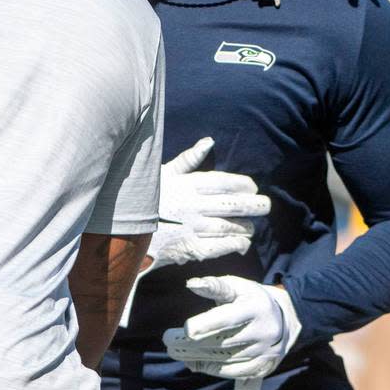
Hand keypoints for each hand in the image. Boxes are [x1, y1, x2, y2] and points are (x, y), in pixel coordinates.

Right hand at [148, 138, 270, 270]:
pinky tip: (242, 243)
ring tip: (252, 227)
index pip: (224, 182)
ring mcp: (192, 228)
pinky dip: (234, 244)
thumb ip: (188, 159)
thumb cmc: (145, 198)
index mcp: (187, 185)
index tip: (253, 187)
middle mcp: (193, 205)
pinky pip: (220, 247)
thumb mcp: (163, 174)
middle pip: (232, 205)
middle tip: (266, 206)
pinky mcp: (189, 248)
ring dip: (246, 227)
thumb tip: (209, 141)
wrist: (123, 230)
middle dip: (254, 205)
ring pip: (230, 227)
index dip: (243, 184)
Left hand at [162, 275, 300, 379]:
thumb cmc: (251, 298)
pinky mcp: (263, 366)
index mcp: (256, 307)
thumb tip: (191, 284)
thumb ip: (214, 286)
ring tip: (175, 351)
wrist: (286, 318)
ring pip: (227, 359)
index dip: (207, 324)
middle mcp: (263, 331)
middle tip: (168, 341)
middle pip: (224, 341)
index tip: (187, 329)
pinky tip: (195, 363)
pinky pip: (235, 372)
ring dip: (198, 357)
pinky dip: (213, 369)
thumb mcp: (237, 286)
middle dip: (193, 343)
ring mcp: (265, 352)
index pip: (229, 318)